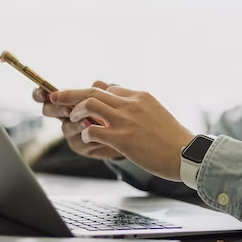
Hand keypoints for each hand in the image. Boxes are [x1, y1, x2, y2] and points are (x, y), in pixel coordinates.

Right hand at [33, 81, 122, 159]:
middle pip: (49, 110)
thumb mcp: (114, 96)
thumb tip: (97, 83)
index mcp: (70, 99)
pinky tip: (98, 133)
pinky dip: (88, 136)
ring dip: (75, 124)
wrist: (128, 134)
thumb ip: (105, 89)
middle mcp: (67, 115)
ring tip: (87, 122)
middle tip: (68, 109)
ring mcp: (73, 131)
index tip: (42, 92)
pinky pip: (79, 142)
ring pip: (65, 127)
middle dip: (56, 109)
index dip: (40, 93)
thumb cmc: (118, 111)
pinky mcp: (82, 145)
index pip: (48, 94)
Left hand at [50, 86, 194, 180]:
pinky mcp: (123, 138)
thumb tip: (125, 108)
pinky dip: (86, 133)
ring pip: (89, 104)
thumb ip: (139, 108)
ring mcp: (126, 120)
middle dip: (69, 93)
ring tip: (73, 120)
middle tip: (54, 97)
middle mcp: (131, 104)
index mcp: (140, 96)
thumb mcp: (157, 114)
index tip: (80, 98)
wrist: (186, 154)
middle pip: (93, 90)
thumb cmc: (174, 140)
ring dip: (76, 112)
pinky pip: (94, 130)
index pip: (109, 87)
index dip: (91, 92)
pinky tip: (88, 139)